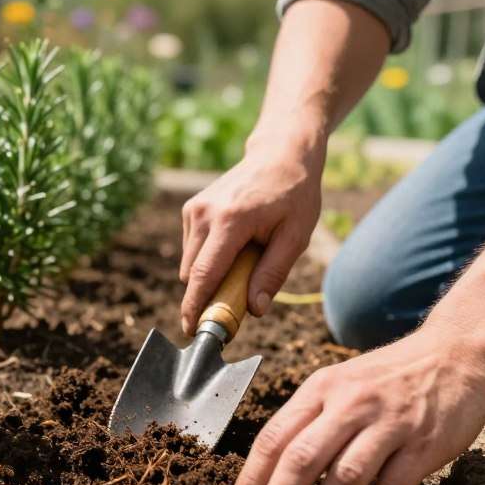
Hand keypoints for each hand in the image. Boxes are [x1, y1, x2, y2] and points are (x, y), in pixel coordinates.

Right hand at [179, 133, 323, 334]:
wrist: (279, 154)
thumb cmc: (294, 194)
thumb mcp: (295, 236)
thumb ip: (273, 274)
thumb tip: (254, 310)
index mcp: (230, 221)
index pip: (204, 274)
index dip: (195, 307)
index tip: (191, 331)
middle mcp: (204, 214)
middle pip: (192, 274)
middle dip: (207, 295)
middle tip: (237, 300)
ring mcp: (194, 209)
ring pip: (189, 263)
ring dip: (208, 275)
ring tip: (243, 262)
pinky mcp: (191, 208)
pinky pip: (191, 249)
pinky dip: (207, 258)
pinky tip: (233, 245)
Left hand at [227, 328, 484, 484]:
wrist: (454, 354)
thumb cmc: (387, 377)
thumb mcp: (339, 382)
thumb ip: (308, 418)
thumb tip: (269, 469)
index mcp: (320, 388)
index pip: (273, 437)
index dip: (251, 480)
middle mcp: (349, 403)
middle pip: (301, 460)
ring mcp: (387, 423)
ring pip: (343, 478)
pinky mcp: (423, 444)